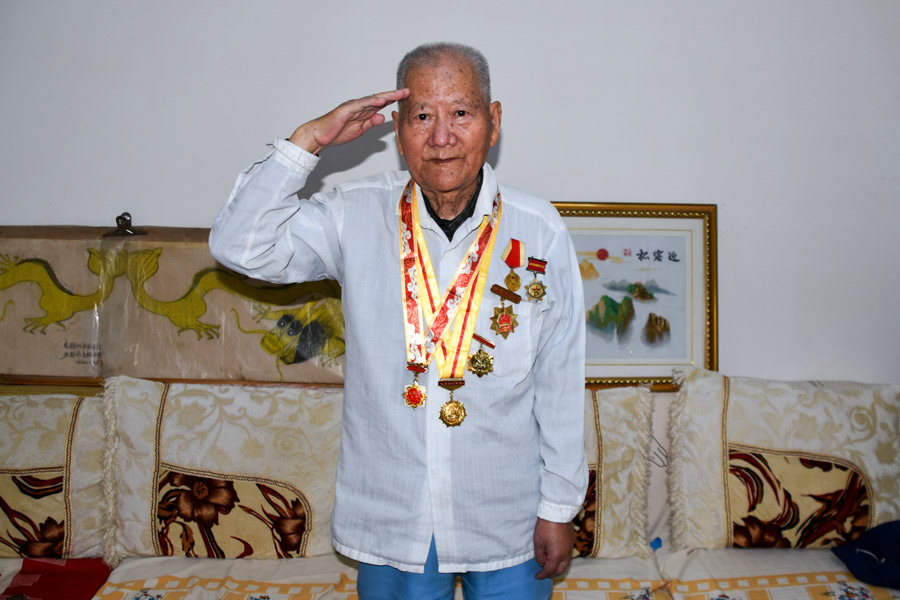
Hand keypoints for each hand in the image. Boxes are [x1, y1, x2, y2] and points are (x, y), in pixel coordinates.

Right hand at [289, 89, 409, 154]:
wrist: (320, 136)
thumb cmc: (337, 132)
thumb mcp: (360, 129)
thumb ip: (371, 122)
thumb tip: (382, 117)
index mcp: (363, 111)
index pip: (382, 104)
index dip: (394, 101)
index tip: (407, 99)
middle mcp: (359, 106)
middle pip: (380, 98)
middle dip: (394, 95)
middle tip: (408, 91)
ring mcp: (353, 106)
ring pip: (372, 99)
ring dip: (386, 96)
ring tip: (399, 93)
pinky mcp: (346, 109)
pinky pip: (361, 104)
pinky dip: (372, 102)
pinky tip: (381, 100)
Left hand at [533, 518, 573, 579]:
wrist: (558, 513)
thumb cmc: (546, 527)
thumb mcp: (538, 542)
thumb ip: (540, 555)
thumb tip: (542, 563)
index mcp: (557, 555)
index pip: (550, 570)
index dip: (543, 575)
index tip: (536, 576)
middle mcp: (566, 554)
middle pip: (560, 570)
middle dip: (552, 574)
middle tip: (544, 574)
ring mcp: (570, 549)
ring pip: (565, 564)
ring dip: (558, 569)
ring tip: (550, 569)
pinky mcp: (571, 543)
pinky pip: (567, 558)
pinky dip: (562, 562)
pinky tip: (556, 559)